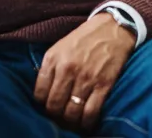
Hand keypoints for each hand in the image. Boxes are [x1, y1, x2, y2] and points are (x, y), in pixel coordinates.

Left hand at [34, 13, 135, 132]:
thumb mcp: (60, 46)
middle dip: (55, 115)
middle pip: (54, 106)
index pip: (39, 93)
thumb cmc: (84, 38)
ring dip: (71, 121)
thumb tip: (43, 91)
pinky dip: (87, 123)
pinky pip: (91, 112)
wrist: (112, 28)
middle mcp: (67, 69)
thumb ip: (50, 67)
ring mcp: (85, 78)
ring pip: (71, 112)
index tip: (48, 106)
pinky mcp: (103, 85)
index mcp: (53, 58)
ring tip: (72, 121)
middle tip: (60, 116)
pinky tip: (86, 123)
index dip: (42, 104)